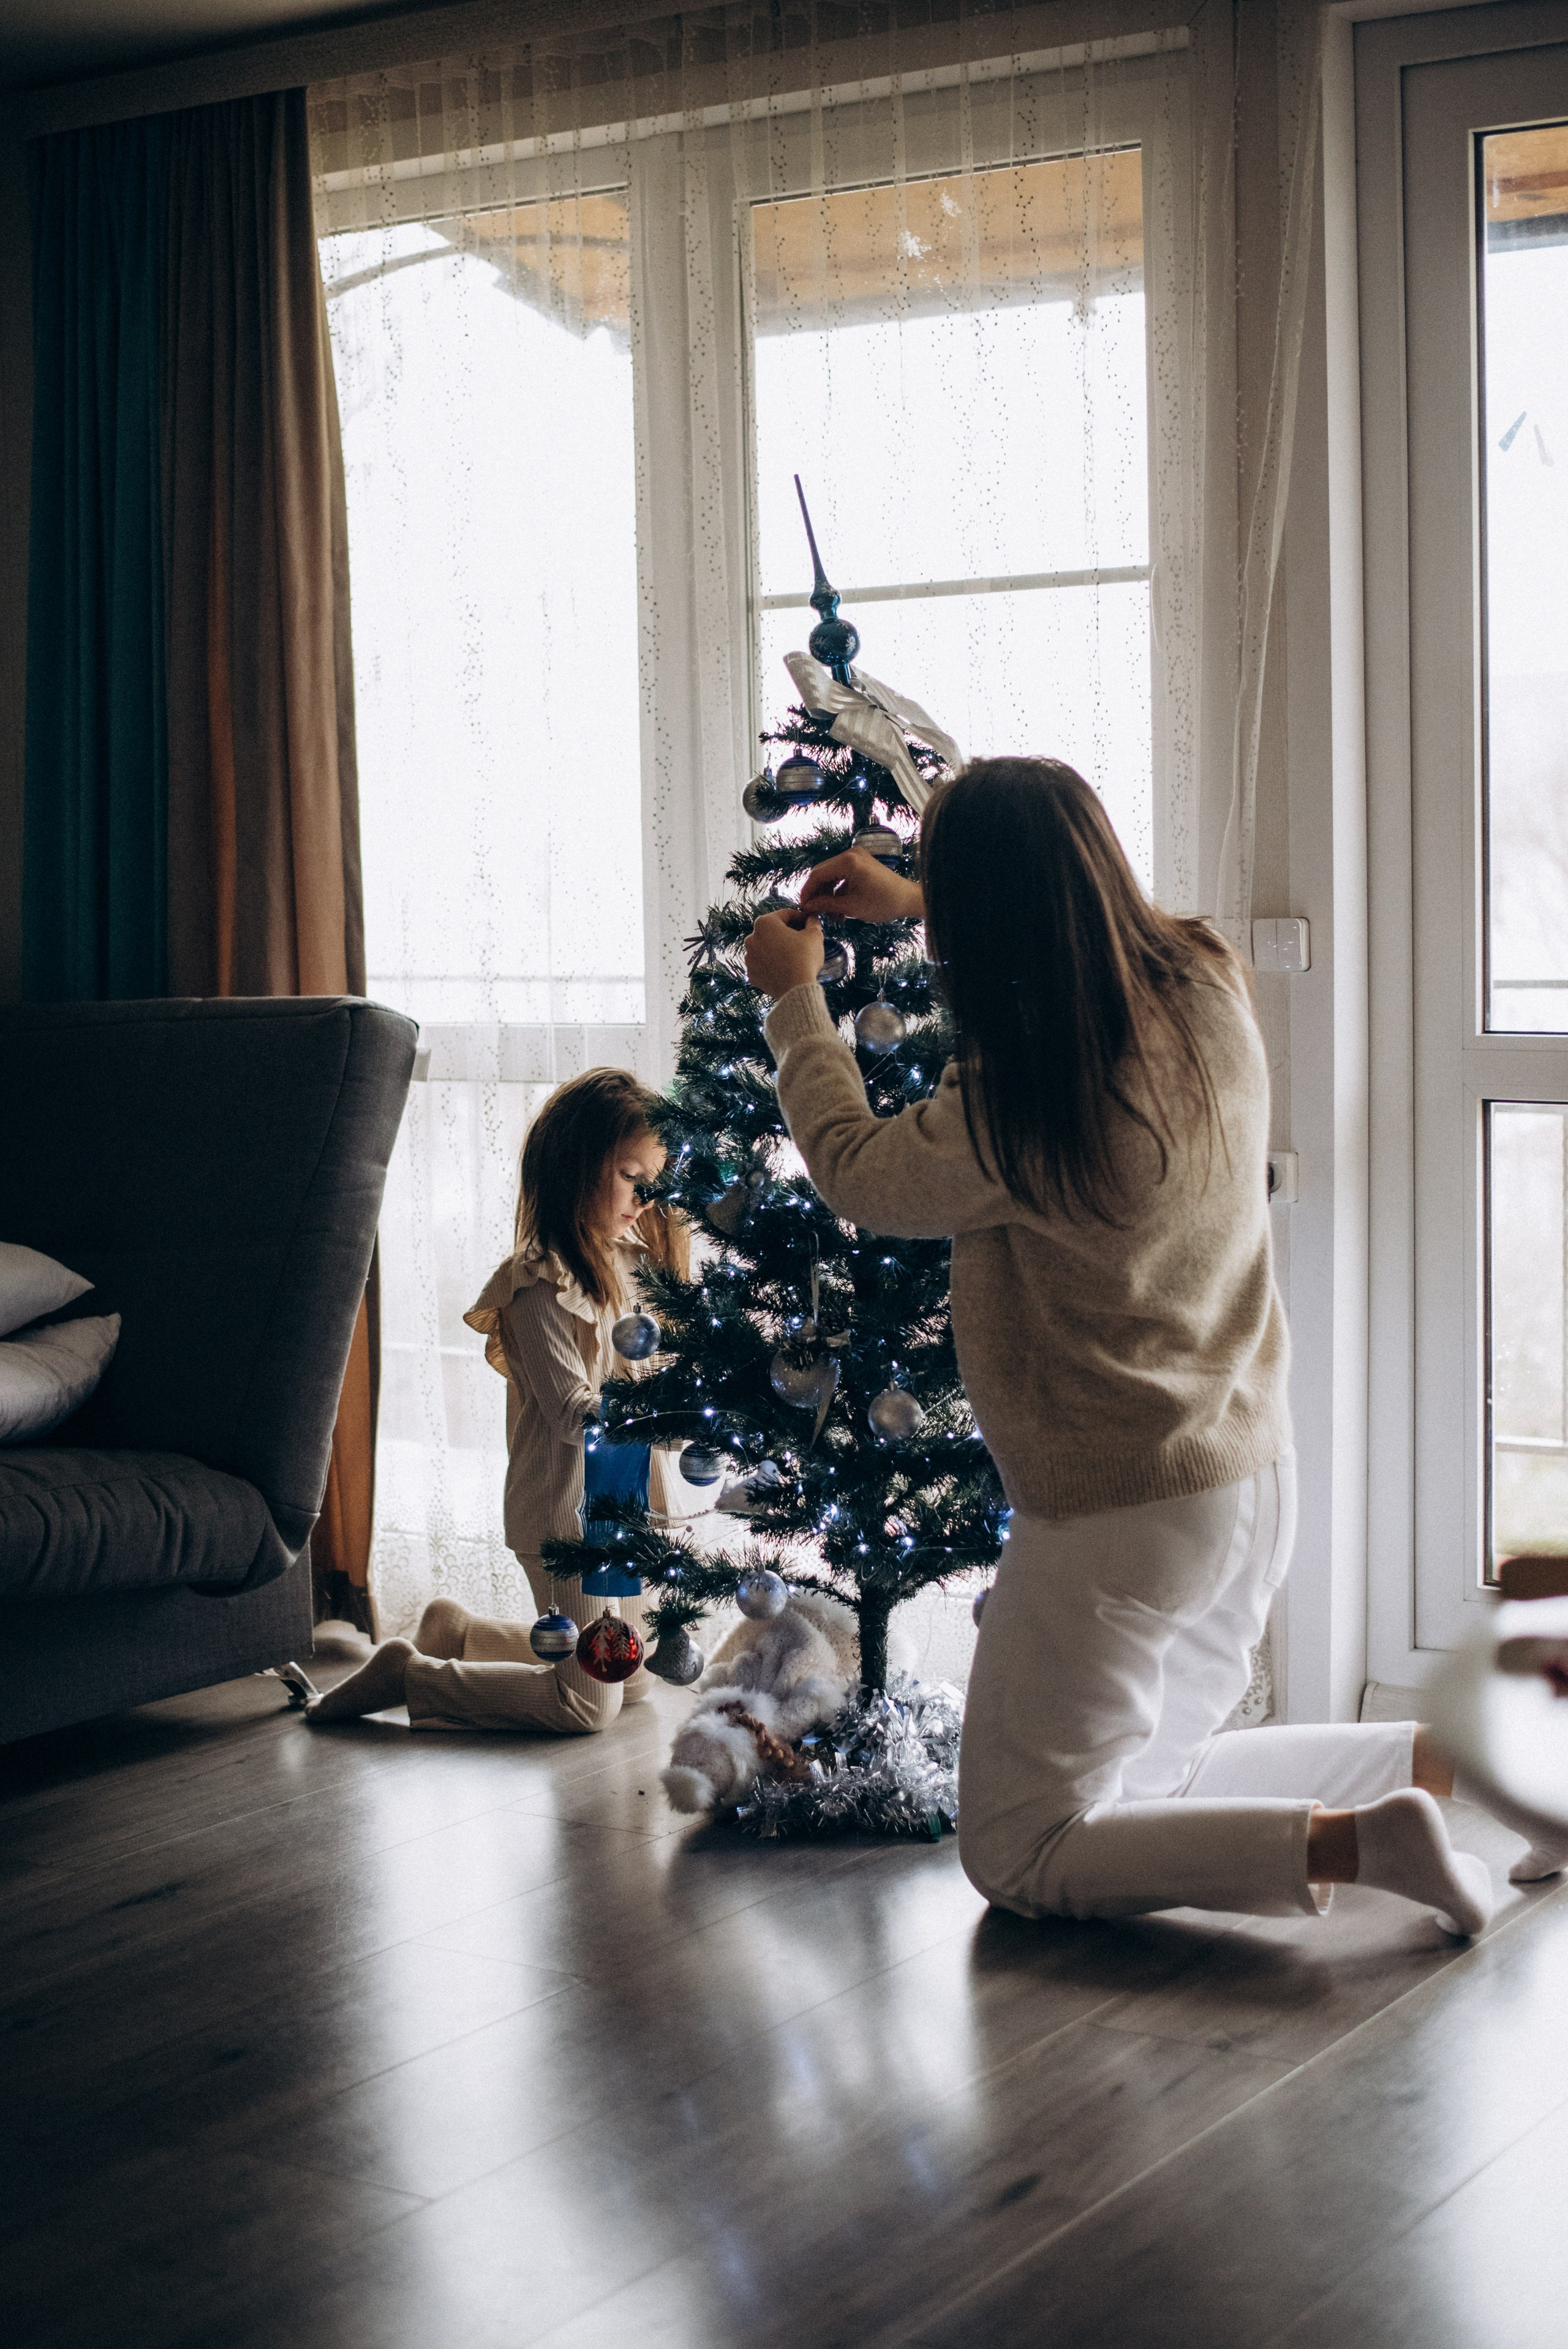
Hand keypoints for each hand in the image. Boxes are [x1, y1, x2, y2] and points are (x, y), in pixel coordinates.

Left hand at [744, 909, 823, 994]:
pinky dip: (772, 964)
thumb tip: (813, 919)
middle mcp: (751, 938)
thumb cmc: (804, 958)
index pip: (785, 915)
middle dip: (787, 933)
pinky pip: (763, 964)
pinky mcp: (751, 974)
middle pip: (773, 931)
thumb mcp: (814, 935)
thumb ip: (813, 923)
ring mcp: (749, 957)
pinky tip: (784, 967)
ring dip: (778, 948)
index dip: (800, 917)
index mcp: (764, 923)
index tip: (809, 922)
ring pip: (766, 948)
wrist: (796, 989)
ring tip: (793, 954)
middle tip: (803, 938)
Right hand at [798, 847, 924, 924]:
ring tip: (831, 916)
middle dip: (818, 894)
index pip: (817, 875)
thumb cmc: (883, 903)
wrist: (908, 899)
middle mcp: (850, 854)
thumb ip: (826, 904)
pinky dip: (838, 892)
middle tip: (816, 913)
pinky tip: (840, 911)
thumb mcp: (851, 906)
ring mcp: (856, 858)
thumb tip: (808, 906)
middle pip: (822, 874)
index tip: (804, 908)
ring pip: (831, 876)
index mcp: (847, 861)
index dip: (807, 892)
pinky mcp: (861, 864)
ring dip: (828, 895)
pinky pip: (842, 876)